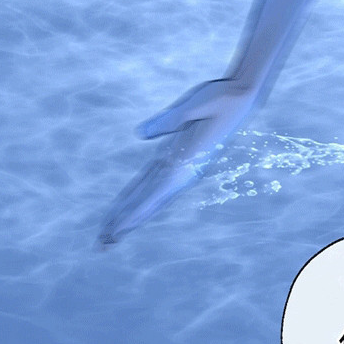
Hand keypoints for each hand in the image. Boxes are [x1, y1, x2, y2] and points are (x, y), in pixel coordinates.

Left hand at [97, 78, 256, 246]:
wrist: (241, 97)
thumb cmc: (219, 98)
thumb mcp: (193, 105)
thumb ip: (168, 120)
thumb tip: (141, 134)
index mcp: (183, 162)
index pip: (152, 194)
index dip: (131, 214)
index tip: (115, 232)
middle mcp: (182, 170)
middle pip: (147, 202)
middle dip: (124, 223)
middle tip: (101, 245)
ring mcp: (181, 166)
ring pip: (148, 195)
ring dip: (129, 214)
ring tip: (110, 234)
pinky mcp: (180, 156)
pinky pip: (154, 179)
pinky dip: (139, 194)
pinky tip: (129, 204)